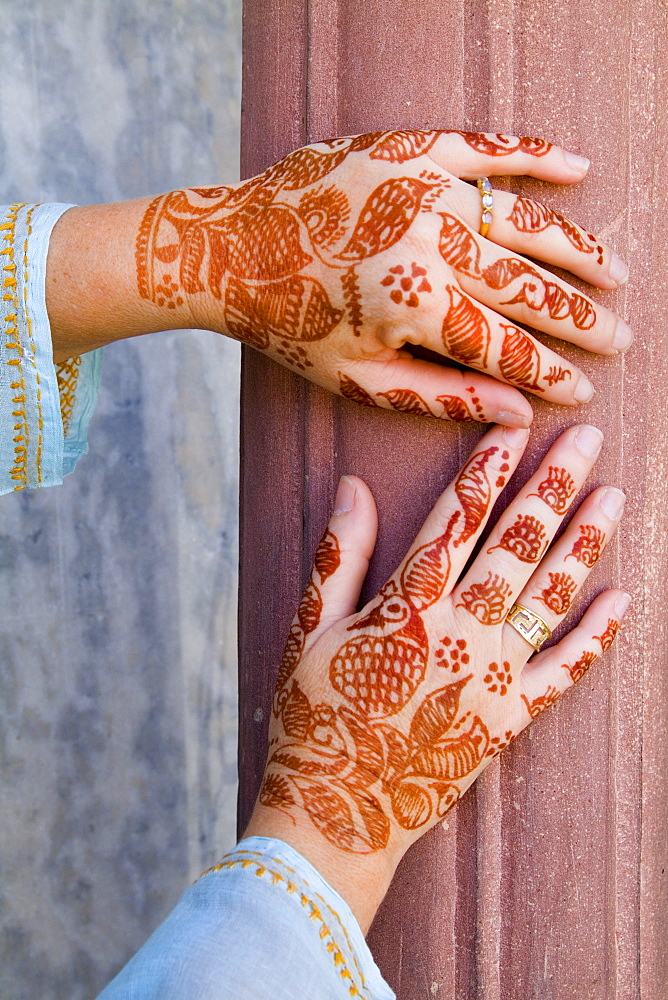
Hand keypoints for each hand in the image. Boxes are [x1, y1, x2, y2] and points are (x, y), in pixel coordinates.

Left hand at [137, 129, 631, 426]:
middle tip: (621, 337)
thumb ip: (442, 398)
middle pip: (531, 288)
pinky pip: (487, 147)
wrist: (227, 249)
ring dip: (578, 250)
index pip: (508, 348)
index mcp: (419, 307)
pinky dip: (535, 155)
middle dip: (582, 319)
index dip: (551, 373)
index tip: (582, 389)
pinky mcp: (408, 149)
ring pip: (525, 221)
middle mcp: (432, 244)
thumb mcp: (359, 380)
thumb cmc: (290, 324)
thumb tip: (518, 414)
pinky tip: (577, 166)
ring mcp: (424, 189)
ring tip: (616, 272)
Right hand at [245, 423, 629, 929]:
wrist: (338, 812)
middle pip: (518, 544)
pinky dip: (596, 635)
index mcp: (410, 604)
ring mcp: (492, 676)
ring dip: (585, 542)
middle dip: (554, 485)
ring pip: (550, 594)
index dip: (490, 467)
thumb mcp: (310, 629)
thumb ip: (339, 556)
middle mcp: (461, 631)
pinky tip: (622, 598)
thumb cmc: (314, 716)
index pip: (459, 517)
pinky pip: (565, 671)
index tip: (515, 425)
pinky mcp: (511, 719)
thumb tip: (354, 487)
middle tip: (587, 439)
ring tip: (614, 496)